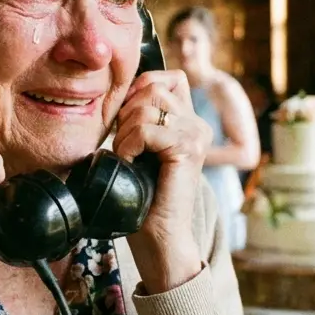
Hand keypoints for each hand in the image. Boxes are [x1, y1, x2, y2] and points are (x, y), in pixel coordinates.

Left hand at [113, 70, 211, 291]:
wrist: (159, 237)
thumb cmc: (142, 197)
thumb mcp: (138, 148)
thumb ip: (138, 119)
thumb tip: (116, 91)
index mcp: (189, 122)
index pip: (167, 78)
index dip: (140, 88)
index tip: (124, 119)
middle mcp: (198, 125)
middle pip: (154, 86)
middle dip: (127, 112)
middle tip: (124, 145)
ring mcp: (197, 135)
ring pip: (148, 105)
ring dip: (125, 132)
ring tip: (127, 157)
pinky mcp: (189, 149)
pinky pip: (147, 129)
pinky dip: (129, 145)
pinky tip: (129, 164)